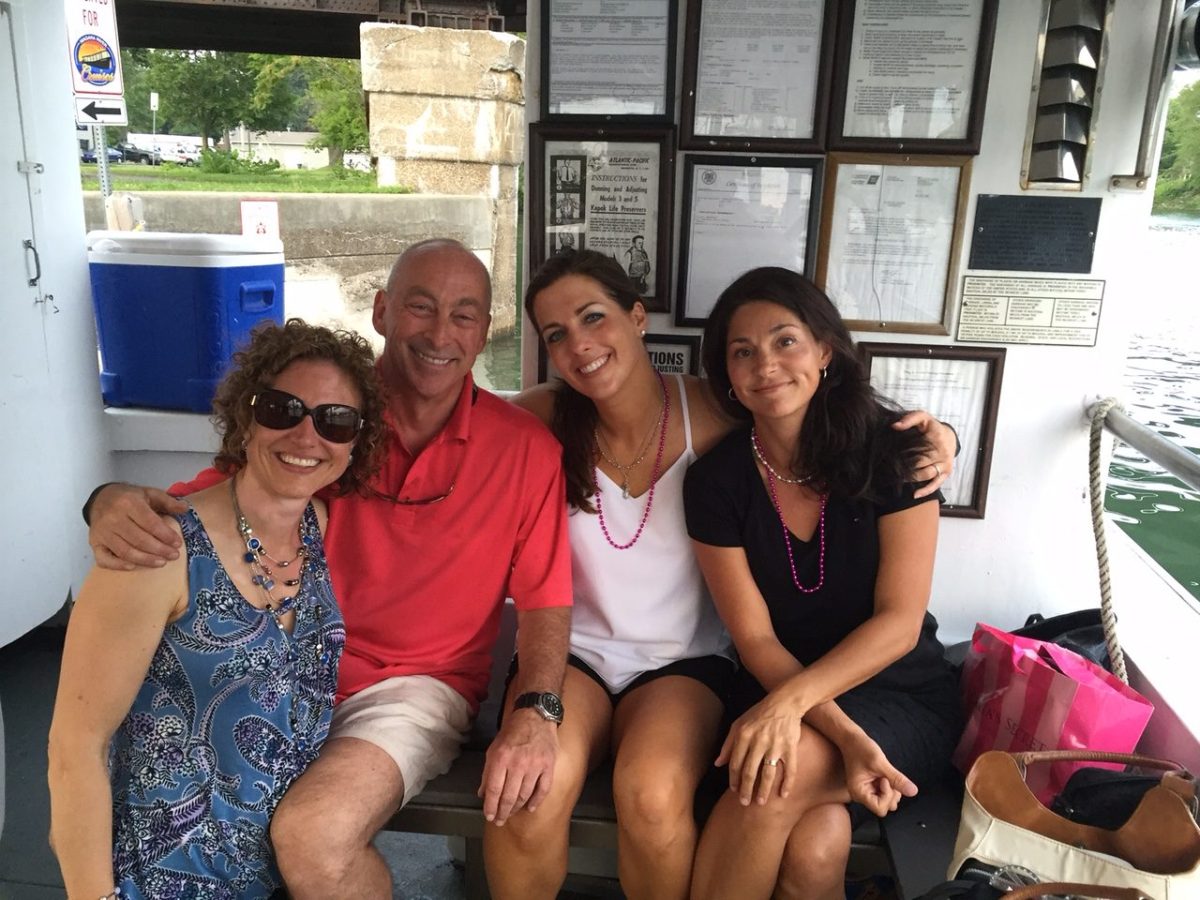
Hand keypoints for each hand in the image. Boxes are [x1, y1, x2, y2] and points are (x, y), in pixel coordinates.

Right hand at [88, 484, 187, 569]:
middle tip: (174, 555)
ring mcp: (102, 532)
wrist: (100, 498)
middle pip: (139, 539)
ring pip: (125, 551)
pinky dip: (118, 565)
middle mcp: (113, 518)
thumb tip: (185, 509)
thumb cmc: (129, 498)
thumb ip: (168, 501)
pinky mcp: (94, 543)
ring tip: (162, 562)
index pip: (150, 523)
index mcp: (129, 503)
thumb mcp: (149, 493)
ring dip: (145, 560)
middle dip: (160, 550)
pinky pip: (104, 559)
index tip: (178, 543)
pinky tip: (133, 567)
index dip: (166, 535)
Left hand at [478, 709, 557, 825]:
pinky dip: (536, 801)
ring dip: (516, 808)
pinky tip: (529, 808)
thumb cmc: (512, 732)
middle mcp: (517, 763)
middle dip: (502, 812)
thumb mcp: (494, 748)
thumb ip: (488, 771)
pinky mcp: (548, 765)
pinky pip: (542, 789)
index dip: (490, 806)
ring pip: (524, 795)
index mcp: (501, 758)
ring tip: (511, 814)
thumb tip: (482, 793)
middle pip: (508, 796)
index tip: (489, 816)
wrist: (534, 715)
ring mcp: (535, 765)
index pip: (493, 789)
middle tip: (499, 820)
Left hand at [716, 694, 803, 805]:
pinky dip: (787, 783)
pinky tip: (783, 795)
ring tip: (760, 802)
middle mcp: (759, 741)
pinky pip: (790, 769)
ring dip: (764, 790)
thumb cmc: (759, 714)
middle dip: (746, 789)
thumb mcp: (738, 724)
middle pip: (750, 771)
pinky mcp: (790, 747)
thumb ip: (728, 744)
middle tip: (744, 803)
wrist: (785, 703)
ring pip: (768, 773)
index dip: (734, 779)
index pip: (735, 763)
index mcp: (744, 735)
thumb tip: (717, 764)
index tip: (734, 790)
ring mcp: (775, 745)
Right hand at [839, 734, 916, 816]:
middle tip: (886, 775)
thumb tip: (913, 791)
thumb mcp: (880, 763)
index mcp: (858, 792)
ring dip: (891, 790)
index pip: (880, 808)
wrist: (852, 738)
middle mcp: (861, 795)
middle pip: (885, 806)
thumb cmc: (860, 748)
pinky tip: (884, 774)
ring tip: (885, 774)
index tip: (885, 779)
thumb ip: (897, 779)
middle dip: (890, 792)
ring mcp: (866, 791)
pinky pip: (886, 793)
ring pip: (887, 801)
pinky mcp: (872, 786)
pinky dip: (889, 786)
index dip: (887, 795)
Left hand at [893, 411, 955, 497]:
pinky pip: (936, 484)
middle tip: (890, 471)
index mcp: (936, 437)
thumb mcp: (923, 417)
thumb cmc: (932, 427)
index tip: (892, 456)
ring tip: (898, 479)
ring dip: (912, 478)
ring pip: (926, 474)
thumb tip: (895, 426)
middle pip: (920, 463)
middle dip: (905, 468)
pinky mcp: (946, 473)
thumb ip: (909, 419)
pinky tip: (915, 495)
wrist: (950, 437)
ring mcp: (945, 464)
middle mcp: (942, 452)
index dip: (904, 454)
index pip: (918, 448)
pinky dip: (926, 490)